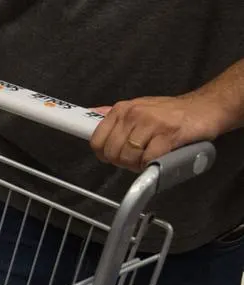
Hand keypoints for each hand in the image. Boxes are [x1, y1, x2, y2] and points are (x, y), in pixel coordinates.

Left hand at [89, 94, 224, 170]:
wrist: (207, 107)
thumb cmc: (172, 113)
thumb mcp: (139, 108)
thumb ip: (116, 117)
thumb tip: (90, 115)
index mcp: (122, 110)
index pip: (97, 140)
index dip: (105, 154)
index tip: (115, 156)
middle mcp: (133, 114)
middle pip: (112, 152)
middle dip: (123, 162)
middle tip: (138, 158)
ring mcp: (150, 123)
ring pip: (128, 158)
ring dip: (139, 164)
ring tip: (151, 156)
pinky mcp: (168, 135)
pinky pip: (148, 160)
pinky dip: (153, 164)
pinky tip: (161, 156)